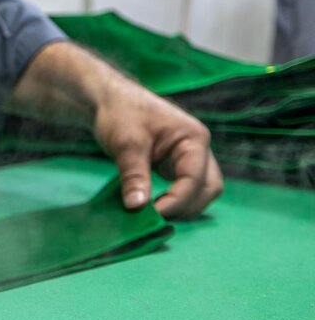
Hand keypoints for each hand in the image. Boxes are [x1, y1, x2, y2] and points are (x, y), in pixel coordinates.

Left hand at [92, 80, 222, 218]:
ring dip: (182, 207)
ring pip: (201, 192)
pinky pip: (187, 189)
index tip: (151, 214)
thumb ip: (133, 176)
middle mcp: (199, 149)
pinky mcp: (177, 166)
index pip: (195, 179)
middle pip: (209, 188)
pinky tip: (153, 208)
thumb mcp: (126, 144)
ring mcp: (190, 158)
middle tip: (153, 218)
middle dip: (185, 207)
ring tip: (152, 215)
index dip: (176, 201)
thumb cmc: (120, 114)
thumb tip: (137, 207)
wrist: (110, 101)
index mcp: (194, 139)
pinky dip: (175, 202)